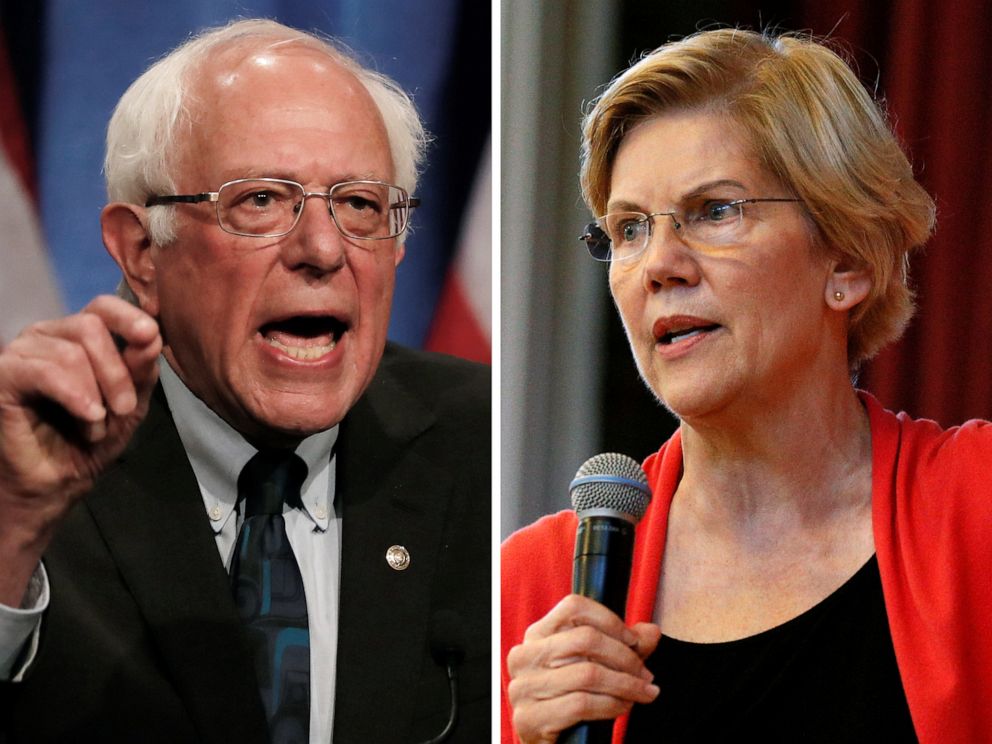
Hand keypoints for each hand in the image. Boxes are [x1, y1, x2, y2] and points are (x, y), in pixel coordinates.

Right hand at [0, 295, 161, 603]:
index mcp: (76, 337)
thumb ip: (140, 369)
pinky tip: (89, 415)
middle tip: (124, 409)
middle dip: (117, 371)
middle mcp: (46, 337)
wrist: (52, 487)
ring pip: (70, 350)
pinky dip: (73, 393)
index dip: (129, 316)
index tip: (150, 337)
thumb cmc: (88, 443)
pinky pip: (44, 370)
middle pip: (90, 325)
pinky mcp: (2, 376)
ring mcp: (20, 354)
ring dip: (95, 394)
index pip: (102, 305)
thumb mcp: (129, 404)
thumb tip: (152, 334)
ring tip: (95, 426)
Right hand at [506, 594, 660, 743]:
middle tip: (645, 674)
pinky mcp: (529, 718)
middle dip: (625, 657)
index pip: (573, 607)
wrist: (548, 743)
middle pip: (586, 639)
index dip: (610, 620)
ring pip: (588, 673)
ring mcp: (523, 687)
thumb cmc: (569, 699)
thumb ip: (622, 647)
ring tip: (643, 692)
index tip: (634, 640)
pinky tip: (624, 706)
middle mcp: (525, 655)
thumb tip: (651, 631)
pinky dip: (611, 705)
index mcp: (537, 635)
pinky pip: (582, 704)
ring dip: (626, 684)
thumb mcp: (596, 666)